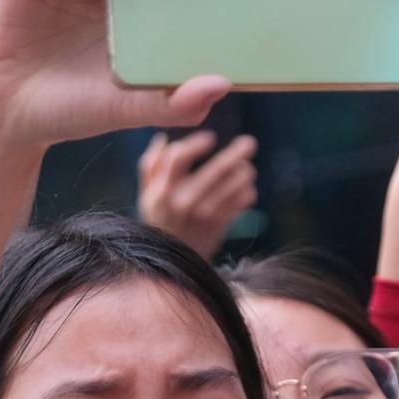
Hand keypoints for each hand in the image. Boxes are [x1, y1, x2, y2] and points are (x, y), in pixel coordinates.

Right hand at [138, 130, 257, 258]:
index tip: (211, 139)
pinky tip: (244, 190)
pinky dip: (248, 191)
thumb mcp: (148, 194)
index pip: (178, 157)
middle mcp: (183, 201)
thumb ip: (151, 166)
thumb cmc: (161, 218)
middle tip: (250, 142)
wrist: (173, 259)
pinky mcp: (221, 225)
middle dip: (237, 153)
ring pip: (236, 183)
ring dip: (245, 172)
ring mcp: (204, 214)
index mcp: (161, 190)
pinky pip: (244, 200)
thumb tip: (164, 138)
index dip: (196, 144)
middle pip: (217, 169)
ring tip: (245, 170)